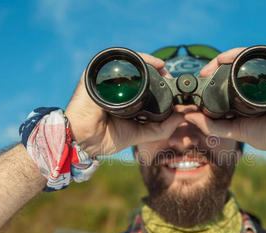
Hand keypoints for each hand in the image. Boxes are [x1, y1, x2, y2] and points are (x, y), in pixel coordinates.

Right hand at [65, 53, 183, 156]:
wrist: (83, 140)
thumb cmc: (106, 138)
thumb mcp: (140, 134)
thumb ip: (161, 128)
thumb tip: (182, 116)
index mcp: (126, 100)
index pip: (146, 87)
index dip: (162, 86)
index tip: (176, 89)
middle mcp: (117, 87)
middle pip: (142, 74)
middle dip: (160, 74)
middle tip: (172, 79)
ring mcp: (107, 79)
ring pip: (133, 65)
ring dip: (152, 64)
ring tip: (165, 71)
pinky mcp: (99, 74)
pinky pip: (122, 60)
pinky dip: (141, 59)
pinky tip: (155, 64)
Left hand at [185, 47, 265, 157]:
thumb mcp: (235, 131)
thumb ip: (213, 126)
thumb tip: (190, 117)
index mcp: (247, 93)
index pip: (227, 77)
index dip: (212, 76)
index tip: (200, 80)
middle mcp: (257, 82)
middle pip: (234, 65)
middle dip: (216, 65)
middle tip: (203, 73)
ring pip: (244, 58)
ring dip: (226, 57)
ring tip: (214, 65)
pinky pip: (259, 58)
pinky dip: (242, 55)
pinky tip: (229, 59)